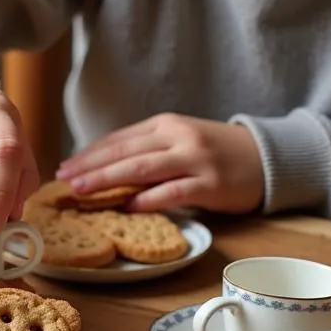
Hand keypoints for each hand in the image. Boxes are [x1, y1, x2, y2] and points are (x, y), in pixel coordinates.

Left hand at [56, 113, 263, 214]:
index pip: (119, 138)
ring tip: (82, 191)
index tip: (64, 167)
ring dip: (108, 180)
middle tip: (63, 179)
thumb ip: (146, 150)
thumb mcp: (178, 140)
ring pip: (142, 168)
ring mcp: (195, 159)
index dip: (89, 153)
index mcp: (165, 124)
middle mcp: (178, 137)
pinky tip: (127, 207)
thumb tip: (100, 169)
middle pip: (125, 152)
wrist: (267, 157)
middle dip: (90, 167)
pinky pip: (173, 192)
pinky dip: (148, 200)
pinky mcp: (210, 184)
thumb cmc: (215, 152)